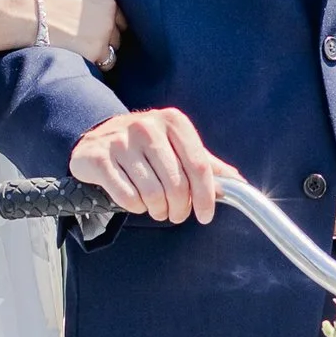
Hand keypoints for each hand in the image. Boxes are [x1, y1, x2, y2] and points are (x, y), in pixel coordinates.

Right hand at [20, 0, 120, 66]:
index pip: (119, 12)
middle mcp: (108, 21)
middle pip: (117, 33)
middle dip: (106, 34)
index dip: (108, 16)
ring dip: (101, 50)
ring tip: (82, 46)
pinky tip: (79, 56)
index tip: (94, 19)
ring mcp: (99, 41)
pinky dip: (93, 63)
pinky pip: (101, 65)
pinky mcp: (88, 58)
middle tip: (86, 33)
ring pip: (110, 50)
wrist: (17, 12)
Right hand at [71, 107, 221, 223]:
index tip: (206, 215)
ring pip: (152, 194)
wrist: (97, 138)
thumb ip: (207, 164)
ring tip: (156, 208)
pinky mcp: (99, 158)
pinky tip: (136, 201)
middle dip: (179, 209)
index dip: (206, 196)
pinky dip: (136, 207)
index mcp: (173, 121)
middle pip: (176, 185)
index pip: (199, 165)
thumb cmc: (145, 147)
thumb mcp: (177, 147)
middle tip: (176, 214)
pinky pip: (127, 197)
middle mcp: (147, 127)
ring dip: (157, 210)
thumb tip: (238, 183)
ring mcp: (120, 141)